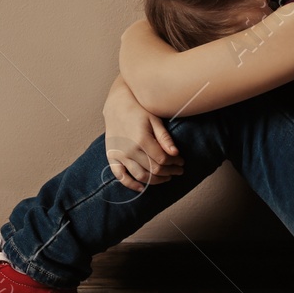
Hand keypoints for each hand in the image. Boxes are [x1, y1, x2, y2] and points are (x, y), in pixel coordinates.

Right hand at [103, 74, 182, 192]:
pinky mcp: (112, 157)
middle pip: (154, 169)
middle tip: (178, 171)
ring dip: (156, 180)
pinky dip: (131, 184)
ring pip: (141, 176)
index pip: (163, 159)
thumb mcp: (154, 120)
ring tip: (166, 177)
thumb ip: (164, 138)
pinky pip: (120, 176)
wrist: (116, 105)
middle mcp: (130, 150)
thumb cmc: (138, 110)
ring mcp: (120, 155)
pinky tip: (142, 187)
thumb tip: (175, 153)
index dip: (175, 163)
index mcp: (142, 139)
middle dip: (169, 172)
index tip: (181, 162)